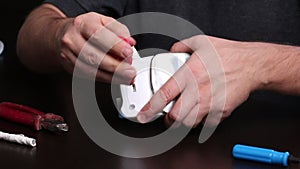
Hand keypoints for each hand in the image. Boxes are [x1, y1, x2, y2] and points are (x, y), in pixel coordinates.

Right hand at [58, 12, 135, 83]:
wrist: (64, 34)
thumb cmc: (88, 28)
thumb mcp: (105, 22)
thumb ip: (119, 31)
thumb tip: (129, 43)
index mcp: (83, 24)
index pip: (98, 35)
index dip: (114, 45)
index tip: (128, 53)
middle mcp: (72, 39)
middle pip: (93, 56)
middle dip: (115, 66)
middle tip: (130, 71)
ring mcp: (69, 55)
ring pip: (91, 70)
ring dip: (112, 76)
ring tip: (127, 77)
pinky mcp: (70, 68)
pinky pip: (90, 76)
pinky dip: (106, 79)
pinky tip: (117, 79)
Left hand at [137, 35, 263, 127]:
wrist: (252, 65)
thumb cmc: (228, 55)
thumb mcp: (201, 42)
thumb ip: (181, 46)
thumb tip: (172, 51)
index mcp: (189, 74)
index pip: (164, 95)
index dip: (150, 108)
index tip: (143, 115)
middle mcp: (198, 91)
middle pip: (176, 117)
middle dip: (167, 120)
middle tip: (166, 115)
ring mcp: (210, 104)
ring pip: (189, 123)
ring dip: (183, 121)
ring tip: (184, 112)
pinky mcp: (221, 111)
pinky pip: (206, 123)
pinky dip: (200, 120)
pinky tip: (201, 110)